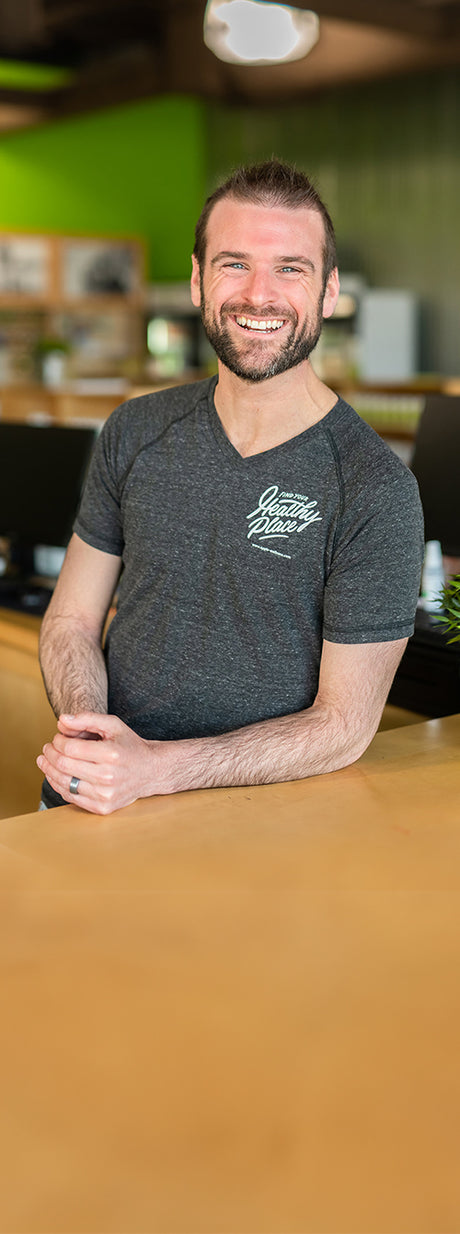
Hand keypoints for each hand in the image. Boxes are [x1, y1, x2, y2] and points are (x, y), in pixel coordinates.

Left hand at [37, 712, 163, 814]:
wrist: (151, 771)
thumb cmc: (129, 746)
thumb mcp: (113, 725)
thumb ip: (87, 719)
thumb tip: (62, 720)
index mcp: (111, 754)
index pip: (70, 748)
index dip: (57, 741)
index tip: (57, 737)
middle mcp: (109, 776)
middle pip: (64, 765)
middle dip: (50, 754)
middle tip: (47, 748)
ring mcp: (105, 795)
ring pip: (64, 783)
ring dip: (49, 770)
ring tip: (46, 761)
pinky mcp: (102, 807)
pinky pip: (71, 797)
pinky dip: (59, 785)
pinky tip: (56, 775)